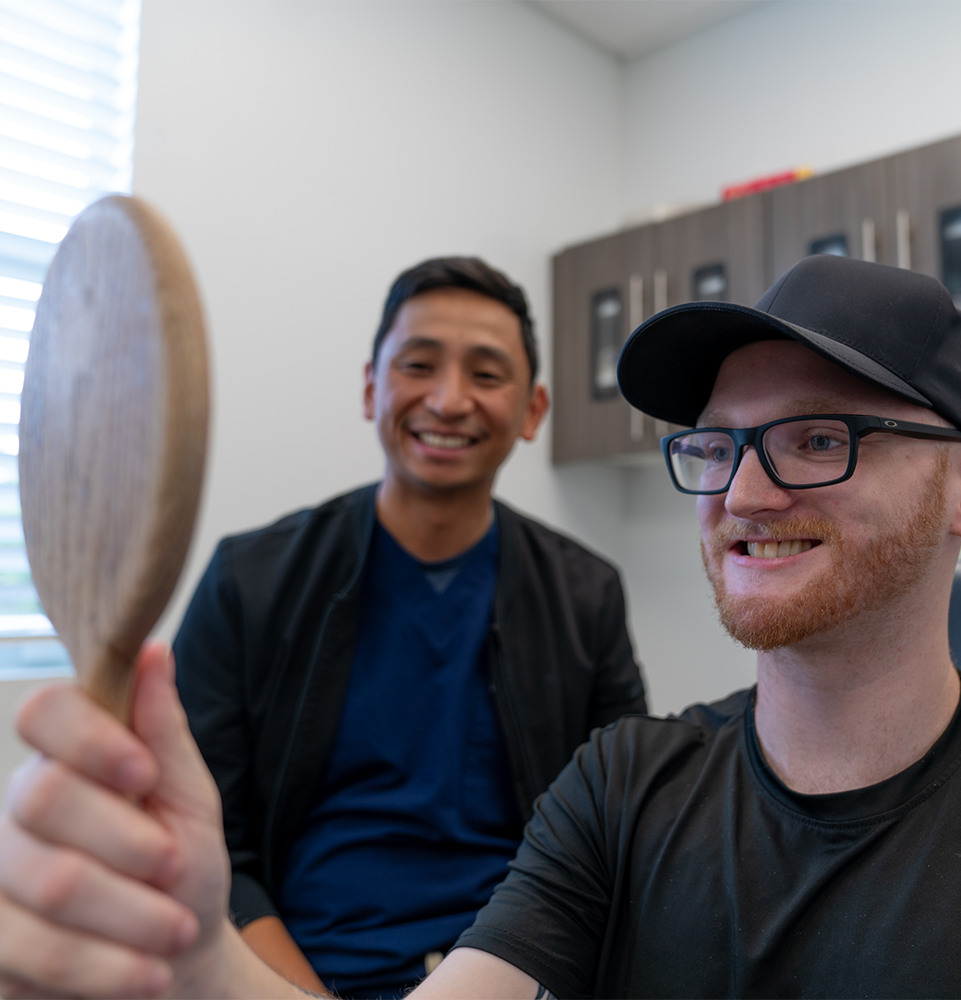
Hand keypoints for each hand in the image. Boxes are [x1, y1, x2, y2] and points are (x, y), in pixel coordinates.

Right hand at [0, 642, 233, 999]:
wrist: (178, 959)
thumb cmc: (183, 868)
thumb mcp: (189, 799)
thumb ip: (164, 732)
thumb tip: (152, 650)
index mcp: (72, 759)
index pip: (45, 712)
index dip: (87, 738)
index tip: (141, 772)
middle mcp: (22, 807)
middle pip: (43, 797)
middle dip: (126, 841)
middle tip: (176, 868)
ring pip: (47, 883)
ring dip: (131, 916)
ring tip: (176, 935)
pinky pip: (31, 956)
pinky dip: (104, 969)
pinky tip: (147, 974)